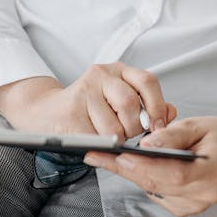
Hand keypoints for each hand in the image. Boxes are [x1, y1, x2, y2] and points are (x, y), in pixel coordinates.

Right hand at [0, 63, 176, 138]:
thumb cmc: (88, 109)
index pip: (147, 81)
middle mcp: (101, 74)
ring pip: (113, 126)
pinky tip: (95, 141)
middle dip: (134, 128)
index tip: (159, 127)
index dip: (157, 106)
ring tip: (108, 138)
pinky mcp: (70, 110)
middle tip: (128, 136)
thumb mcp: (119, 100)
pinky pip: (95, 138)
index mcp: (118, 70)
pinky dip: (100, 146)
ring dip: (115, 140)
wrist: (45, 112)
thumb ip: (147, 105)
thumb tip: (171, 113)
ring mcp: (83, 90)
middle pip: (130, 104)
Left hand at [82, 114, 216, 216]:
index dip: (142, 165)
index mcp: (213, 172)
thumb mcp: (199, 124)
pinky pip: (157, 193)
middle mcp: (204, 195)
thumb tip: (145, 145)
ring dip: (129, 173)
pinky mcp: (187, 209)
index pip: (172, 173)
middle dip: (123, 168)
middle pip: (156, 183)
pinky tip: (130, 165)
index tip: (115, 154)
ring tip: (104, 156)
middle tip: (95, 154)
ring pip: (152, 189)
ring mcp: (196, 206)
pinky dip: (143, 178)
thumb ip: (172, 135)